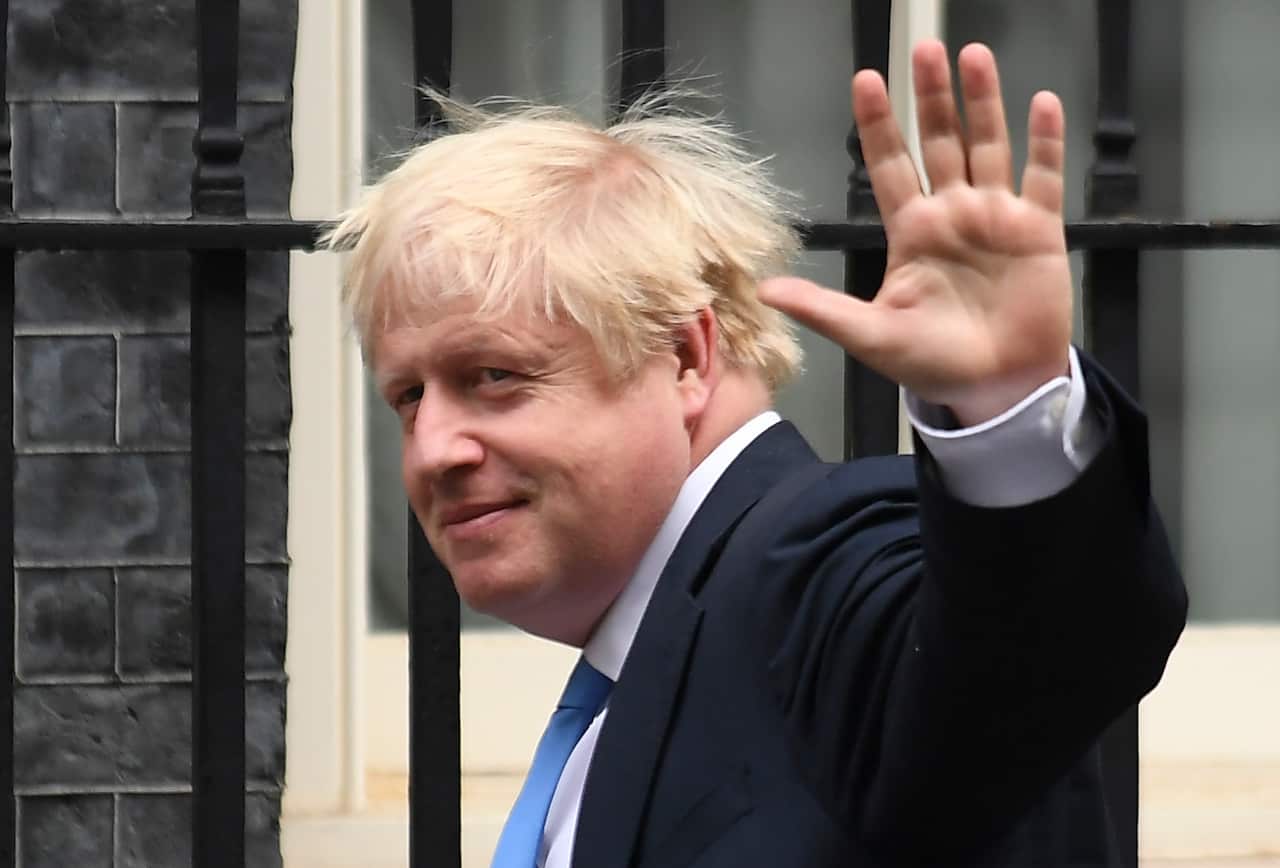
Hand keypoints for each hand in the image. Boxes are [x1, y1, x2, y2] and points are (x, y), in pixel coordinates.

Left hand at [758, 41, 1072, 426]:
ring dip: (983, 103)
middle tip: (924, 48)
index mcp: (911, 231)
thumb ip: (824, 309)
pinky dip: (1044, 142)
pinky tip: (1042, 103)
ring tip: (973, 56)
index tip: (865, 80)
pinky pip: (1043, 178)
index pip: (889, 165)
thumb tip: (767, 292)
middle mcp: (952, 213)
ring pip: (988, 147)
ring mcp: (996, 217)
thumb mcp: (871, 336)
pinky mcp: (1039, 231)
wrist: (997, 388)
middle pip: (940, 142)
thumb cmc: (932, 363)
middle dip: (932, 98)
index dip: (879, 124)